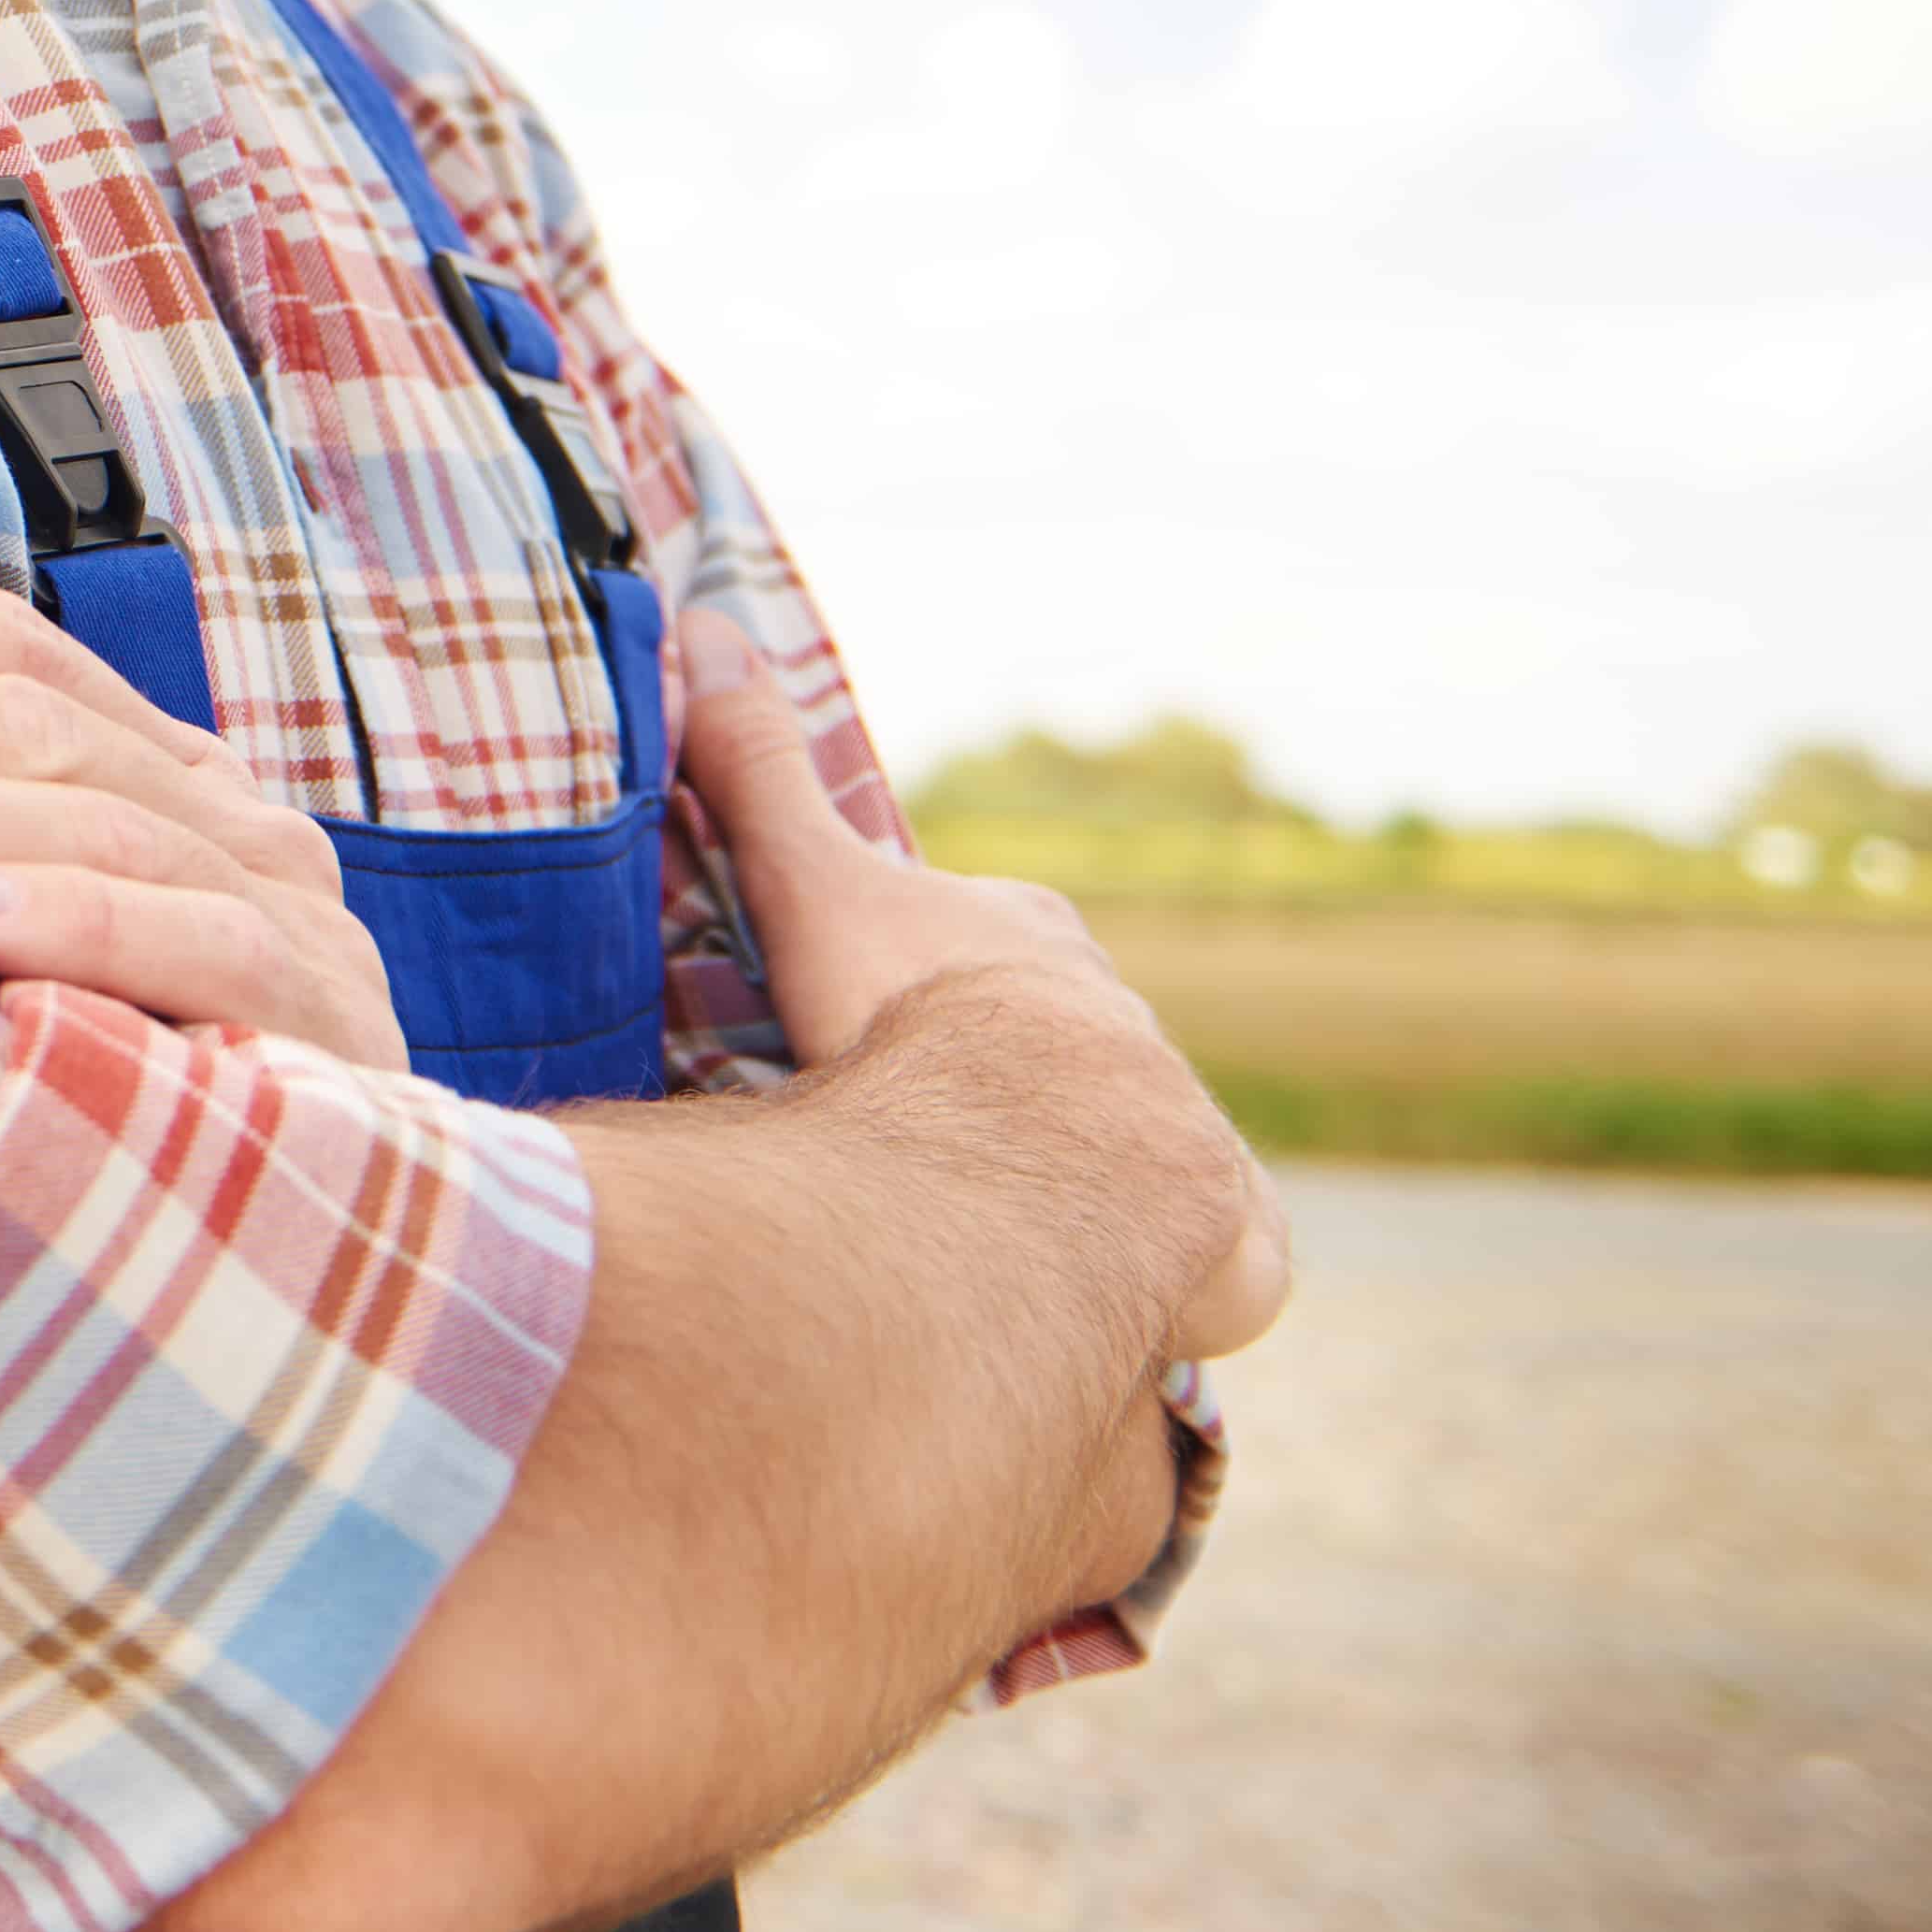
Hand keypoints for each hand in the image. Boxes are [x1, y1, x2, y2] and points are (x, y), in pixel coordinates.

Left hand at [0, 557, 407, 1071]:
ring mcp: (296, 920)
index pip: (11, 652)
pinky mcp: (322, 1029)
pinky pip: (195, 948)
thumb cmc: (109, 1119)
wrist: (320, 1292)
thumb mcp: (5, 967)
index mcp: (162, 781)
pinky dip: (69, 920)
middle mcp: (234, 825)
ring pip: (91, 817)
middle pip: (26, 722)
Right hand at [678, 667, 1292, 1363]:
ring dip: (1084, 1186)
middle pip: (1060, 1045)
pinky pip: (1216, 1258)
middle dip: (1010, 1088)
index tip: (887, 1021)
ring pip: (1130, 1146)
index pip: (990, 943)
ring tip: (1009, 1241)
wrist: (1058, 1142)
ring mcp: (1182, 1124)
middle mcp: (1125, 1022)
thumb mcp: (815, 886)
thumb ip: (758, 773)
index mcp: (1034, 942)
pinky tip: (1132, 1306)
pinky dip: (1183, 1279)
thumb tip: (703, 625)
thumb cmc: (926, 1015)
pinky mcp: (1228, 1234)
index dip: (937, 976)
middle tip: (928, 1144)